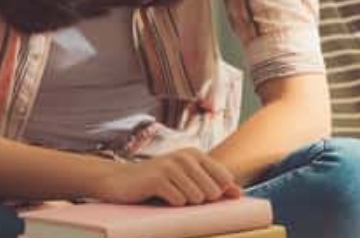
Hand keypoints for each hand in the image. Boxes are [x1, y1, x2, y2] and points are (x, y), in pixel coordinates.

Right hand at [91, 148, 240, 206]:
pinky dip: (171, 205)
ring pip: (196, 198)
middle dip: (200, 201)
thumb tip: (239, 193)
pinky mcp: (158, 179)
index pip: (224, 179)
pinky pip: (178, 201)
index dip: (219, 194)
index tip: (205, 196)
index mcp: (195, 154)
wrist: (120, 180)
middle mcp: (185, 156)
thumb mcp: (186, 179)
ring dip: (184, 203)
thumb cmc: (157, 182)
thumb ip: (212, 183)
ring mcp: (171, 166)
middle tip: (180, 195)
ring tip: (169, 195)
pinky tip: (159, 196)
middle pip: (212, 191)